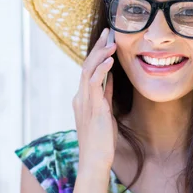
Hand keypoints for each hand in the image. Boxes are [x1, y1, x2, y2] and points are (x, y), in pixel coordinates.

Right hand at [72, 28, 117, 172]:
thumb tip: (111, 77)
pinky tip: (110, 60)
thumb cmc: (102, 141)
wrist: (95, 160)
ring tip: (111, 42)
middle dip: (97, 47)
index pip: (88, 70)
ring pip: (88, 70)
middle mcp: (80, 97)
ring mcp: (84, 102)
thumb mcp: (105, 112)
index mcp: (82, 98)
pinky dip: (101, 70)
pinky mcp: (93, 108)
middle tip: (108, 32)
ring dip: (100, 54)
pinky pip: (94, 84)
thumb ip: (106, 94)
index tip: (107, 40)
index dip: (97, 54)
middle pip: (86, 65)